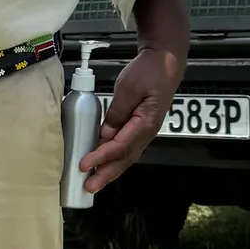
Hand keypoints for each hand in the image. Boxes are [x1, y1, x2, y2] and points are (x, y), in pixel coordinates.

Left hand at [80, 45, 182, 192]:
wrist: (165, 61)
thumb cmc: (149, 72)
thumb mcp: (129, 88)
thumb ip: (116, 113)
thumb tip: (105, 135)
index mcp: (145, 123)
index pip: (120, 146)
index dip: (101, 157)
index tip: (84, 164)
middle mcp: (147, 132)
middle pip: (124, 159)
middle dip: (106, 174)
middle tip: (88, 187)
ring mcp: (144, 131)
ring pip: (126, 156)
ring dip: (110, 170)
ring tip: (93, 182)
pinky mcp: (139, 127)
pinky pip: (126, 148)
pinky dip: (114, 158)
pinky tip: (103, 163)